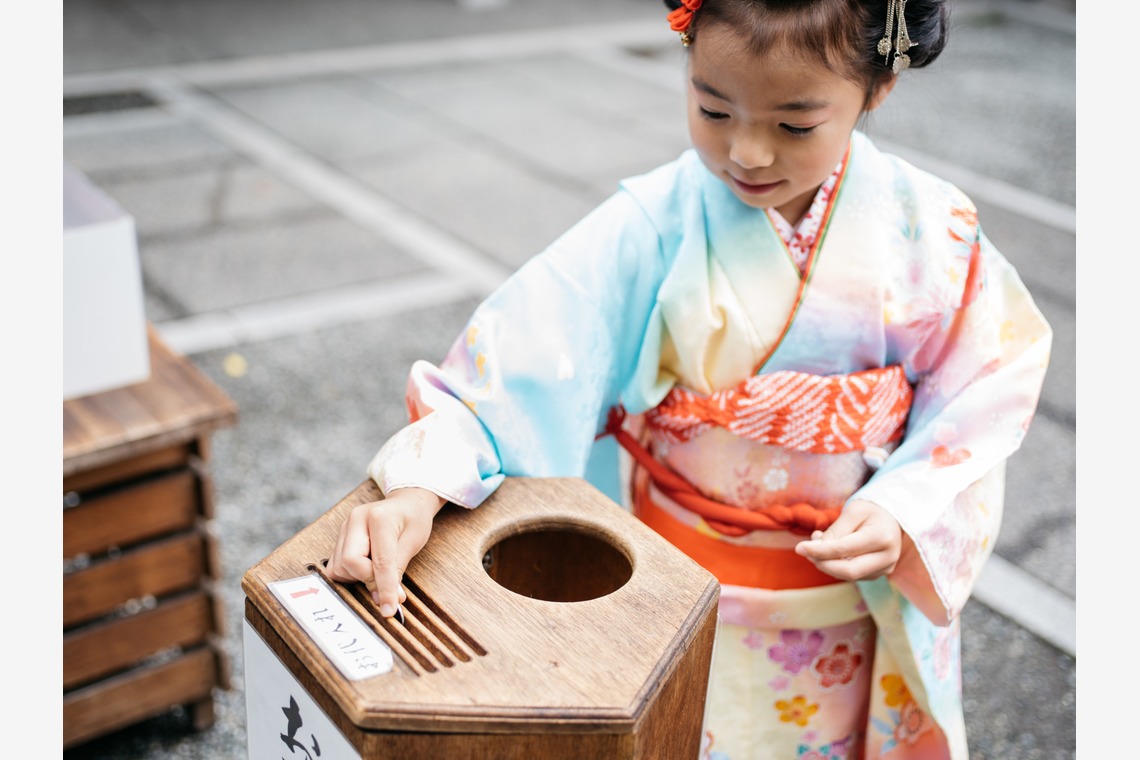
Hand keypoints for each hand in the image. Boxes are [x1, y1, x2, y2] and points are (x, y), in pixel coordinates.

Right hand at [326, 487, 444, 616]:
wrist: (406, 503)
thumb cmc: (413, 520)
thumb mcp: (414, 542)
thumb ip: (397, 570)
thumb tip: (389, 600)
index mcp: (379, 517)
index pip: (379, 560)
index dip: (385, 588)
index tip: (389, 610)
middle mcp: (356, 519)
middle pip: (350, 562)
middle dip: (367, 579)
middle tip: (386, 584)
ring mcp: (344, 528)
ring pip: (340, 567)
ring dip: (359, 577)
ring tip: (378, 570)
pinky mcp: (339, 537)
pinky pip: (336, 565)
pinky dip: (350, 574)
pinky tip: (366, 568)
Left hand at [794, 499, 901, 581]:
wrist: (893, 518)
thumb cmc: (871, 510)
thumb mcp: (853, 511)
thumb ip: (835, 531)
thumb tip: (814, 549)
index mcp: (882, 537)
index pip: (844, 550)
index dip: (819, 551)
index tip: (799, 548)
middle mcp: (887, 557)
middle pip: (848, 571)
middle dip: (822, 563)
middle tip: (805, 550)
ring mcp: (885, 569)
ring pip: (848, 575)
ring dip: (827, 563)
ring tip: (819, 542)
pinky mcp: (878, 574)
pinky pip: (852, 574)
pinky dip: (836, 564)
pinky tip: (830, 549)